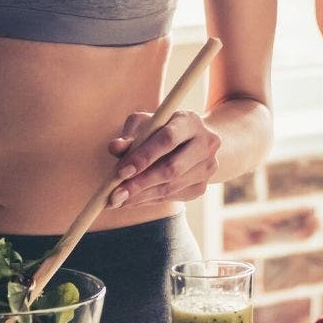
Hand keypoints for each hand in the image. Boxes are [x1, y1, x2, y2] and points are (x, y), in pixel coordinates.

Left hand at [105, 110, 221, 207]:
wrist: (192, 140)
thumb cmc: (161, 128)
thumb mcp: (145, 124)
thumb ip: (129, 135)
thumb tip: (114, 147)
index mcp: (190, 121)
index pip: (167, 139)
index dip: (144, 157)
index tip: (121, 172)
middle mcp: (205, 143)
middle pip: (172, 168)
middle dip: (140, 183)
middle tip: (115, 194)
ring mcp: (207, 167)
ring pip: (172, 187)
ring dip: (142, 196)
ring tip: (118, 200)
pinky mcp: (202, 186)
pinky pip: (173, 197)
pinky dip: (149, 200)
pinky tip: (132, 200)